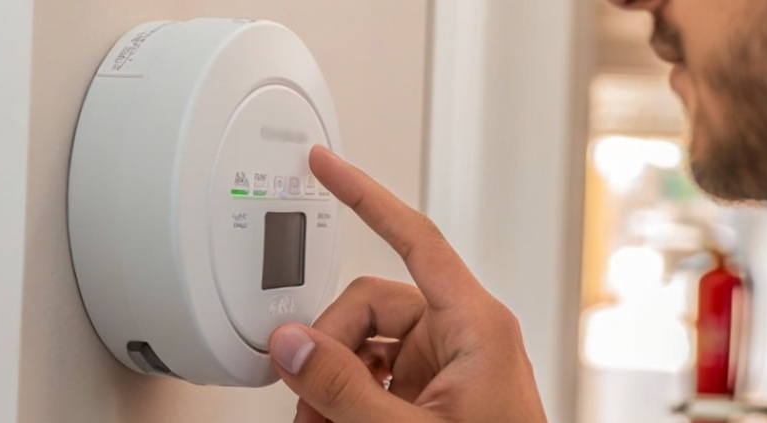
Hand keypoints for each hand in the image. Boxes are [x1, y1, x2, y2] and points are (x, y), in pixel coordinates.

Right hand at [268, 146, 546, 422]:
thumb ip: (341, 387)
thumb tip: (290, 343)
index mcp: (475, 325)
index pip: (413, 239)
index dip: (365, 195)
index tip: (326, 165)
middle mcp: (463, 336)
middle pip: (371, 304)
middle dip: (329, 348)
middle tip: (305, 394)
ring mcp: (448, 367)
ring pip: (367, 345)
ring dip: (333, 381)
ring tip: (319, 421)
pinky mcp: (435, 394)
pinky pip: (376, 375)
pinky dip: (349, 397)